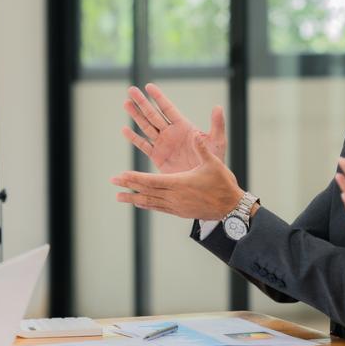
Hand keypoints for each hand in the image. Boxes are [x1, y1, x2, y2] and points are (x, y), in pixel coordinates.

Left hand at [111, 134, 242, 218]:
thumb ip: (202, 148)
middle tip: (113, 183)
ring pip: (150, 202)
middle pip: (146, 191)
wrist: (231, 208)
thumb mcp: (213, 163)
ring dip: (133, 199)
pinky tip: (139, 203)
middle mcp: (174, 196)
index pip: (152, 181)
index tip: (121, 175)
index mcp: (180, 183)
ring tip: (119, 197)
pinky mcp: (179, 212)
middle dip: (128, 187)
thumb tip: (195, 133)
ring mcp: (176, 206)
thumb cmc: (223, 183)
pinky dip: (146, 205)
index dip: (135, 178)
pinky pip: (158, 208)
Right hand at [122, 83, 225, 172]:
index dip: (158, 98)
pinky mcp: (158, 157)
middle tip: (131, 90)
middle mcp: (171, 133)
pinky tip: (125, 129)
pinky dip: (134, 138)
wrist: (204, 185)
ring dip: (136, 116)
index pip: (168, 109)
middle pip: (153, 114)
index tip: (148, 86)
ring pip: (146, 126)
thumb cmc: (214, 162)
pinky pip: (143, 146)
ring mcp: (163, 144)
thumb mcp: (217, 142)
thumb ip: (217, 125)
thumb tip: (218, 107)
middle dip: (142, 102)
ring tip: (126, 103)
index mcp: (184, 127)